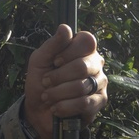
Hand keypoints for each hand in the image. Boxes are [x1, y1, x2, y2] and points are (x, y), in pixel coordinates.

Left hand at [24, 24, 107, 138]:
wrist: (38, 110)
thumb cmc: (40, 82)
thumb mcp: (39, 61)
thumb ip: (52, 45)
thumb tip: (65, 28)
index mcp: (83, 49)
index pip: (87, 42)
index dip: (68, 52)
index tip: (54, 62)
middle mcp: (96, 64)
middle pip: (83, 66)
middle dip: (58, 77)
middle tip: (45, 82)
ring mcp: (100, 82)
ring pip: (82, 86)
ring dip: (58, 93)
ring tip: (48, 97)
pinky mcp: (100, 101)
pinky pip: (84, 103)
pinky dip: (65, 106)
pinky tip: (56, 108)